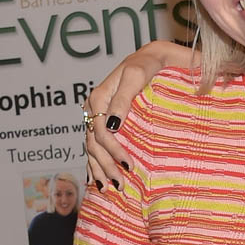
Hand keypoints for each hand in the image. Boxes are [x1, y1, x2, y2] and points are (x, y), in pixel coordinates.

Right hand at [85, 41, 193, 188]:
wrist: (153, 57)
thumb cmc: (148, 64)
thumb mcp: (137, 76)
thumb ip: (123, 99)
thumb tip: (112, 125)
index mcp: (99, 96)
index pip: (100, 131)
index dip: (113, 150)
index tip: (129, 165)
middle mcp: (94, 107)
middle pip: (93, 142)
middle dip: (105, 165)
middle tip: (121, 184)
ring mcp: (97, 114)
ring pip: (91, 146)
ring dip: (99, 168)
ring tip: (109, 187)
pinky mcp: (103, 119)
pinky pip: (93, 144)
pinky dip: (94, 163)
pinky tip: (96, 179)